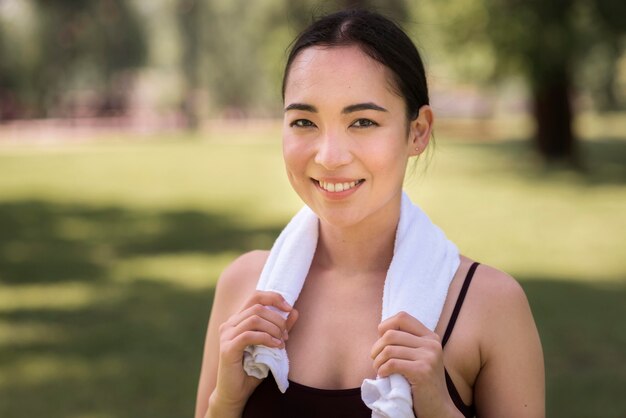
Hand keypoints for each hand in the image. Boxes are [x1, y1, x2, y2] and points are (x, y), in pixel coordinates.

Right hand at [211, 291, 298, 412]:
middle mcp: (230, 324)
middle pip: (258, 307)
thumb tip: (294, 311)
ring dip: (273, 329)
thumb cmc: (252, 370)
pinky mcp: (227, 348)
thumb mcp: (270, 346)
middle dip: (277, 319)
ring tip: (281, 342)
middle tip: (285, 336)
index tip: (289, 308)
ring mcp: (226, 335)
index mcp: (238, 320)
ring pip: (254, 319)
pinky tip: (276, 347)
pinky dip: (267, 338)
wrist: (235, 394)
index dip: (274, 298)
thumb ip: (280, 329)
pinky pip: (249, 335)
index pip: (255, 297)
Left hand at [371, 311, 458, 417]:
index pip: (402, 317)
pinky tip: (384, 376)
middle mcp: (432, 344)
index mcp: (431, 337)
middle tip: (375, 360)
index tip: (380, 341)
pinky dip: (382, 370)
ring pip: (389, 349)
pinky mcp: (422, 371)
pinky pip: (391, 363)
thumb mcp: (419, 357)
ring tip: (379, 369)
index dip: (385, 325)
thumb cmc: (422, 383)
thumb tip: (381, 329)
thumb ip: (406, 342)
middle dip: (376, 347)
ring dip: (377, 361)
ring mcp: (428, 357)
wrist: (439, 409)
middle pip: (391, 334)